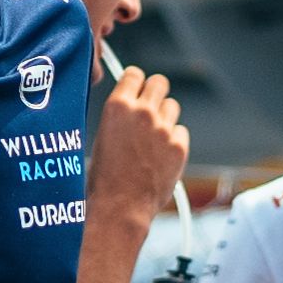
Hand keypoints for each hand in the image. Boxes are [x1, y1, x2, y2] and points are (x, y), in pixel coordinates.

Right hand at [92, 67, 188, 225]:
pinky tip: (160, 155)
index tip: (136, 89)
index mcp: (118, 107)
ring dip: (164, 117)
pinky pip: (181, 132)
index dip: (135, 82)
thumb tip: (128, 104)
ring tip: (152, 138)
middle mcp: (143, 112)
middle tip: (150, 108)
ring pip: (172, 107)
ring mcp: (164, 129)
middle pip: (159, 83)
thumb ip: (119, 115)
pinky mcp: (179, 146)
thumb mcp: (101, 136)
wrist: (119, 207)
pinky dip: (173, 140)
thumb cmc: (104, 177)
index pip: (134, 75)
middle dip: (155, 93)